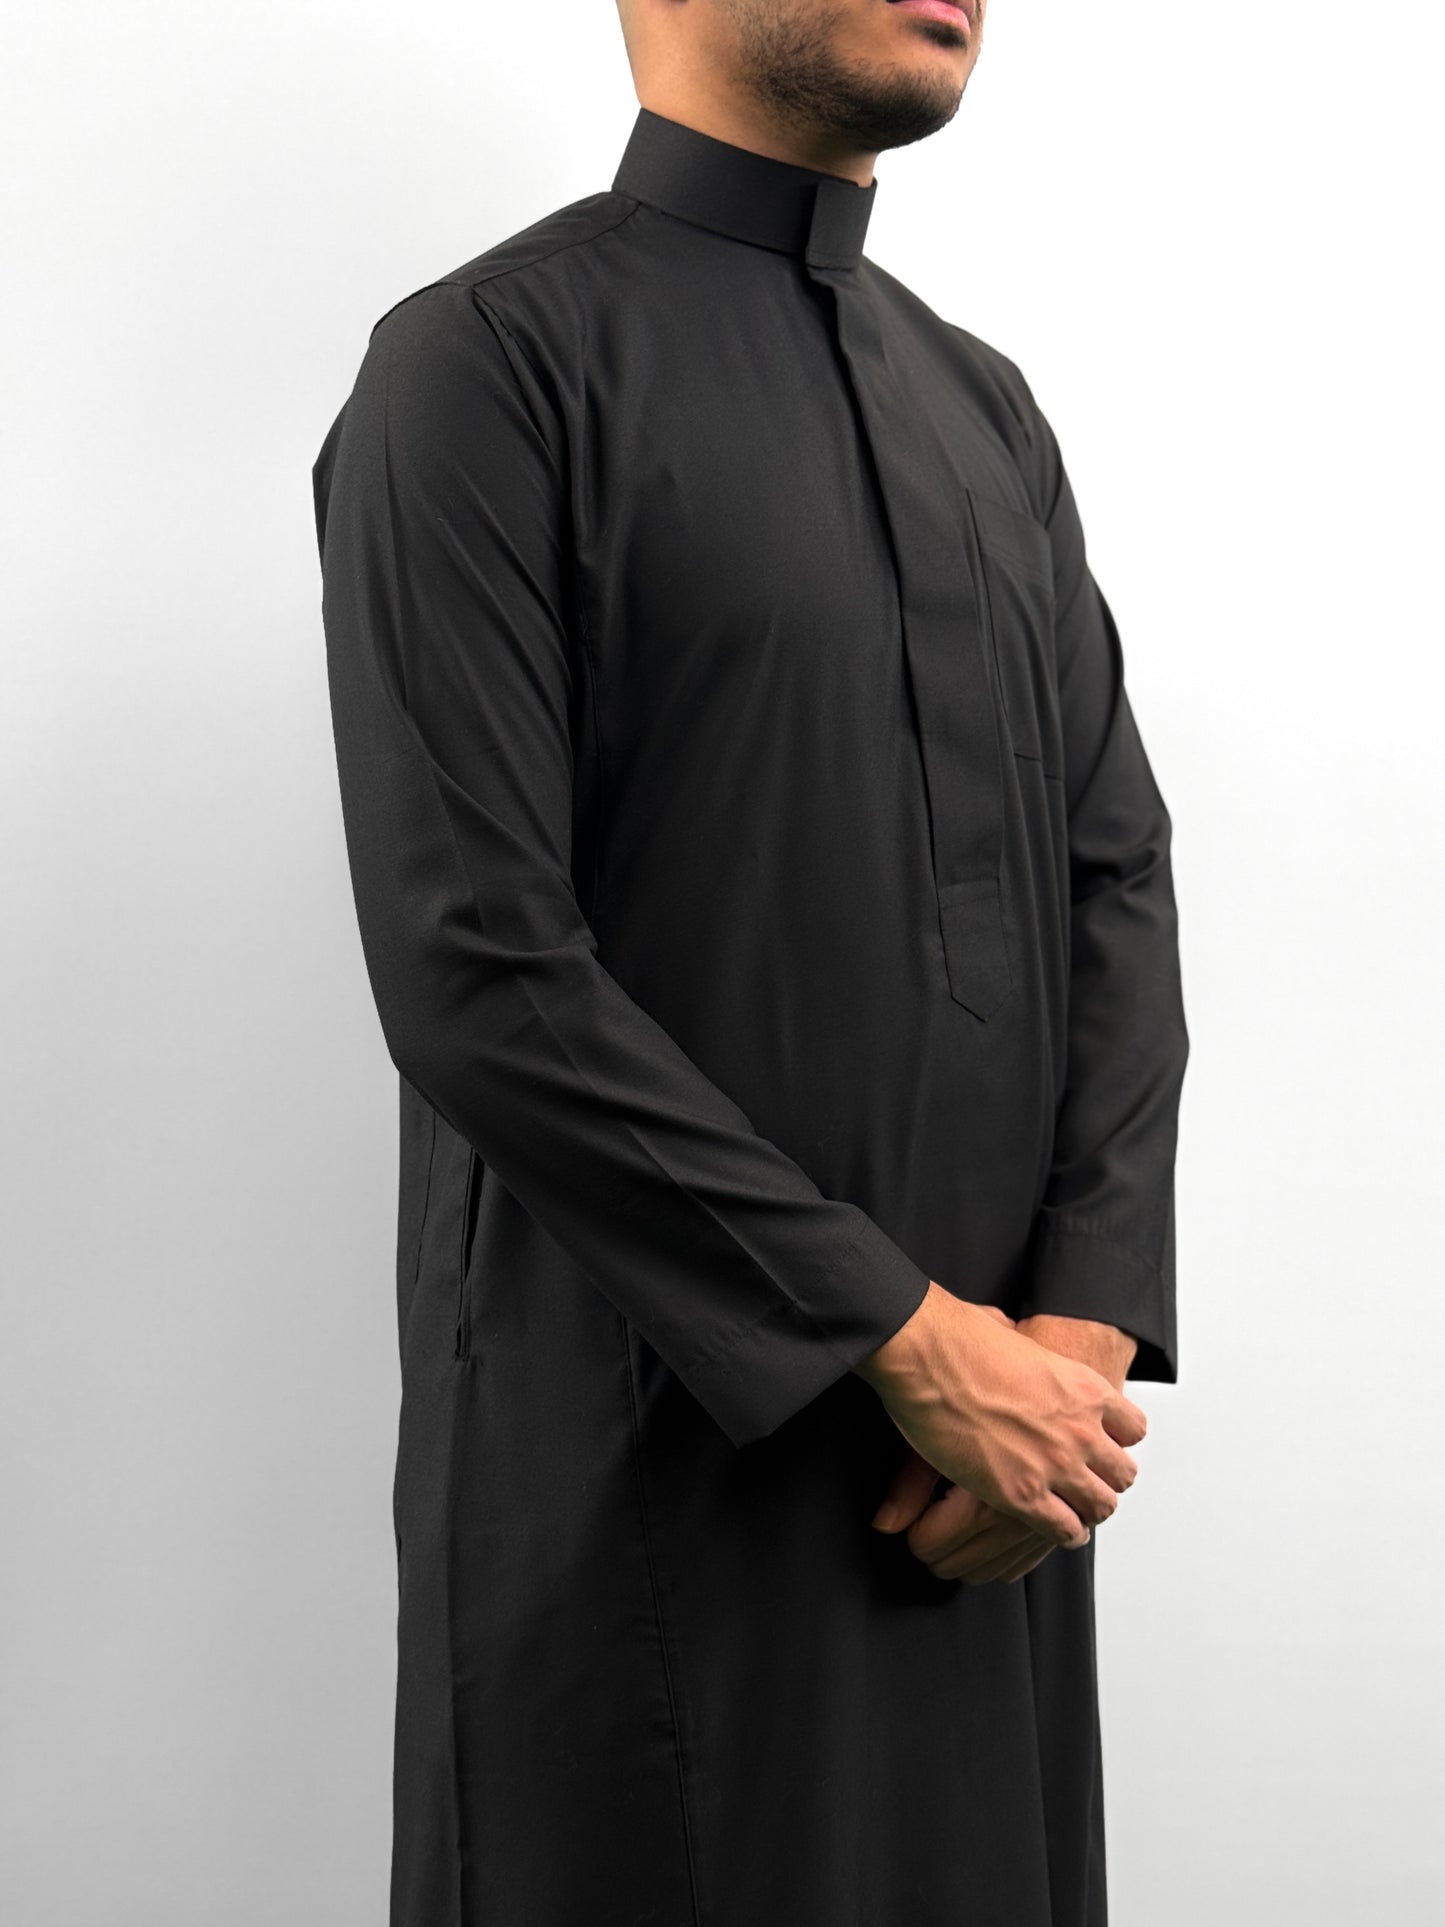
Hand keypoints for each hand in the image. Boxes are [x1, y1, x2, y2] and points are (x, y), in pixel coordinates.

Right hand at [855, 1290, 1145, 1553]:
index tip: (1103, 1444)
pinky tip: (1057, 1528)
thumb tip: (1005, 1328)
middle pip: (1123, 1474)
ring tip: (1077, 1511)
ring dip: (1088, 1509)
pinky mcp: (1021, 1496)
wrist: (927, 1353)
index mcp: (1085, 1389)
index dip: (1117, 1440)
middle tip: (1089, 1481)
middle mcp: (1080, 1430)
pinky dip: (1065, 1533)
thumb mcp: (1012, 1331)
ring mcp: (1055, 1465)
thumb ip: (1022, 1343)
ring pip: (1101, 1507)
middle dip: (1106, 1479)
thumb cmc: (959, 1338)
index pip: (1133, 1429)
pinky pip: (1065, 1530)